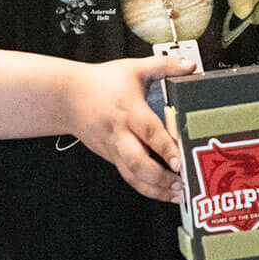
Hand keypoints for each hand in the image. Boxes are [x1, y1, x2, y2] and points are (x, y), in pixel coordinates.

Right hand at [67, 55, 197, 200]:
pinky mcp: (110, 157)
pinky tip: (164, 192)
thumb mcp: (133, 68)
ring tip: (178, 194)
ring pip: (133, 176)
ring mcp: (113, 149)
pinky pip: (129, 177)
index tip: (180, 161)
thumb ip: (164, 65)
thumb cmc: (100, 82)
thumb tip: (190, 65)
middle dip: (161, 177)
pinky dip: (147, 189)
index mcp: (128, 110)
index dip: (165, 148)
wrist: (68, 97)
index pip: (148, 132)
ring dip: (156, 189)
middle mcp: (120, 133)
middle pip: (138, 162)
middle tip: (182, 183)